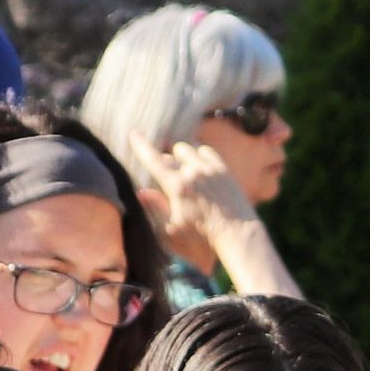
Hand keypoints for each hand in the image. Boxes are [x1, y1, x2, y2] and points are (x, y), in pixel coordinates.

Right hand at [128, 137, 259, 250]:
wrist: (236, 233)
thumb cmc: (202, 236)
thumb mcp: (173, 228)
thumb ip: (157, 207)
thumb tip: (141, 192)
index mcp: (177, 186)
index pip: (154, 161)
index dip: (141, 146)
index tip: (133, 134)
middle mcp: (193, 172)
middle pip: (171, 154)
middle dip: (166, 163)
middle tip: (168, 177)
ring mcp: (209, 168)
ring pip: (188, 148)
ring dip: (182, 156)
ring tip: (185, 171)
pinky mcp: (223, 168)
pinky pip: (205, 150)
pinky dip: (199, 155)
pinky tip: (200, 167)